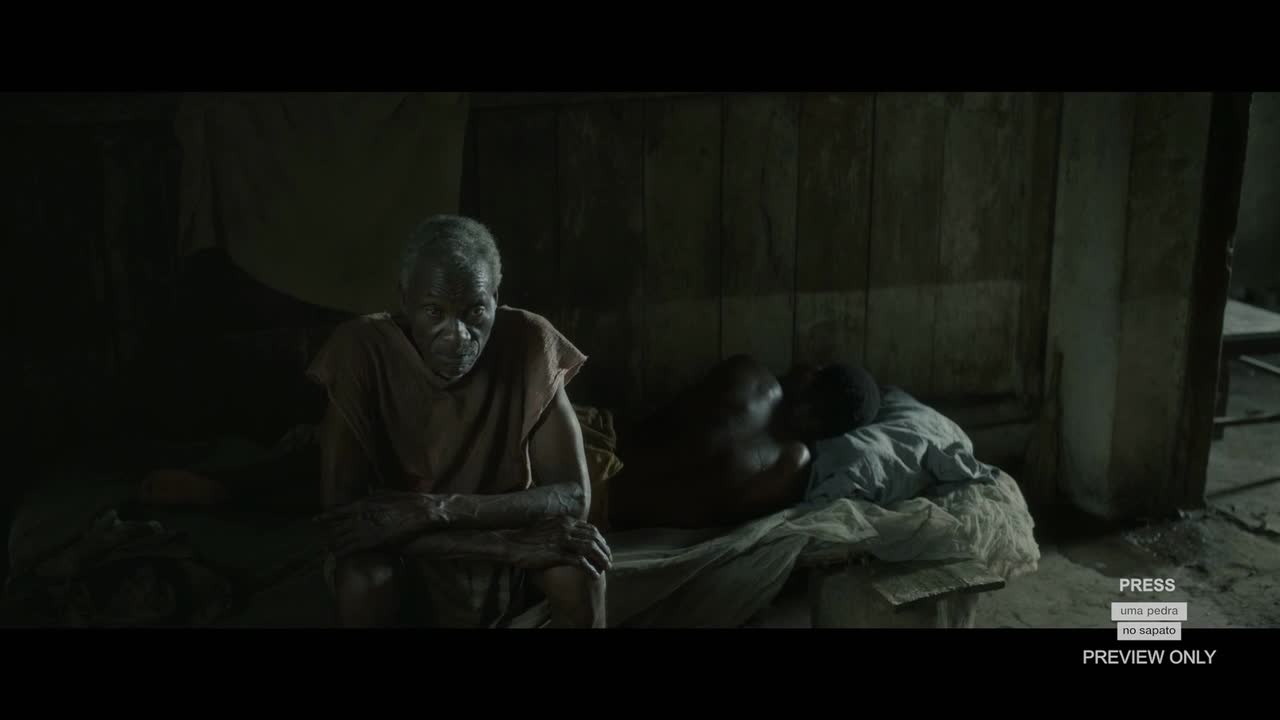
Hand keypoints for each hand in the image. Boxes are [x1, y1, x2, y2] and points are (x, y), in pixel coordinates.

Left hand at [314, 492, 433, 555]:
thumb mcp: (387, 494)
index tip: (315, 520)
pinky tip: (335, 556)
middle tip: (322, 539)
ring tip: (326, 549)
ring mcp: (364, 529)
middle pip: (338, 526)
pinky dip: (342, 552)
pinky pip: (351, 548)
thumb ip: (375, 495)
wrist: (417, 512)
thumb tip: (370, 493)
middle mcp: (359, 516)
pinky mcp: (371, 541)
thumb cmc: (405, 502)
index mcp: (362, 504)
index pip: (339, 511)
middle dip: (329, 533)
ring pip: (342, 538)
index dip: (326, 516)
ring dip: (333, 544)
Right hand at [506, 517, 612, 577]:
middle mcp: (566, 528)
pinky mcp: (557, 554)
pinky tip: (594, 576)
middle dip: (604, 550)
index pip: (590, 529)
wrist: (511, 544)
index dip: (600, 540)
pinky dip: (590, 569)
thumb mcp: (546, 525)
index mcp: (565, 521)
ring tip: (606, 568)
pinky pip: (580, 562)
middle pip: (594, 538)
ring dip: (601, 559)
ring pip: (590, 549)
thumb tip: (571, 531)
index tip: (604, 549)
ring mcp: (562, 540)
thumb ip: (560, 527)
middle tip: (609, 560)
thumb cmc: (526, 537)